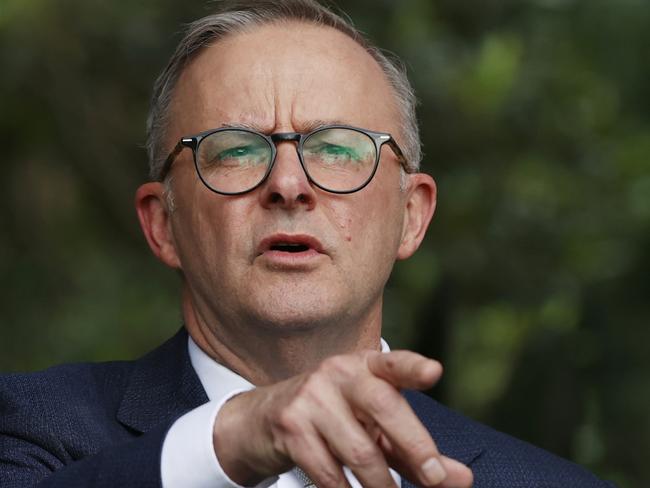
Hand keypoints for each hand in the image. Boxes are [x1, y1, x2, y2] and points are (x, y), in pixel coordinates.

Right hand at [213, 350, 472, 487]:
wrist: (261, 419)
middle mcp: (338, 373)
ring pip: (359, 451)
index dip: (414, 367)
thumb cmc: (332, 419)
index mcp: (364, 366)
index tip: (435, 372)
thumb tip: (462, 479)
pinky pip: (329, 472)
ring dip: (382, 486)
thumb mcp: (372, 426)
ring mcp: (311, 397)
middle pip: (383, 406)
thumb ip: (413, 449)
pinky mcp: (290, 425)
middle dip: (415, 446)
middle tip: (436, 479)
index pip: (393, 363)